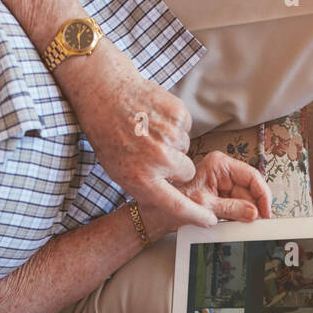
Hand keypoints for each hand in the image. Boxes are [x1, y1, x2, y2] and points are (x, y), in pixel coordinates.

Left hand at [58, 40, 209, 227]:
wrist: (104, 93)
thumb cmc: (107, 134)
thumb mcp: (117, 170)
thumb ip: (145, 186)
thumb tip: (168, 197)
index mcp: (141, 179)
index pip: (177, 206)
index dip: (196, 214)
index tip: (209, 219)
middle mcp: (159, 160)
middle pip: (187, 172)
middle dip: (177, 165)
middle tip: (155, 151)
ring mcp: (170, 136)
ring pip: (186, 148)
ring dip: (173, 142)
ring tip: (149, 131)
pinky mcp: (178, 115)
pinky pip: (186, 127)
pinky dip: (174, 123)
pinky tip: (155, 117)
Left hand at [174, 149, 271, 222]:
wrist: (161, 213)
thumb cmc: (175, 203)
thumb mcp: (205, 207)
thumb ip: (231, 209)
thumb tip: (253, 213)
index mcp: (219, 164)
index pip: (251, 176)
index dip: (263, 194)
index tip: (266, 211)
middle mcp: (223, 170)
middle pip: (251, 188)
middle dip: (255, 206)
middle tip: (259, 222)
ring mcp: (223, 182)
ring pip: (246, 198)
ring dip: (247, 212)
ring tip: (244, 223)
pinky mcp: (222, 193)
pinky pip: (238, 204)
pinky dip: (240, 214)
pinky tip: (237, 221)